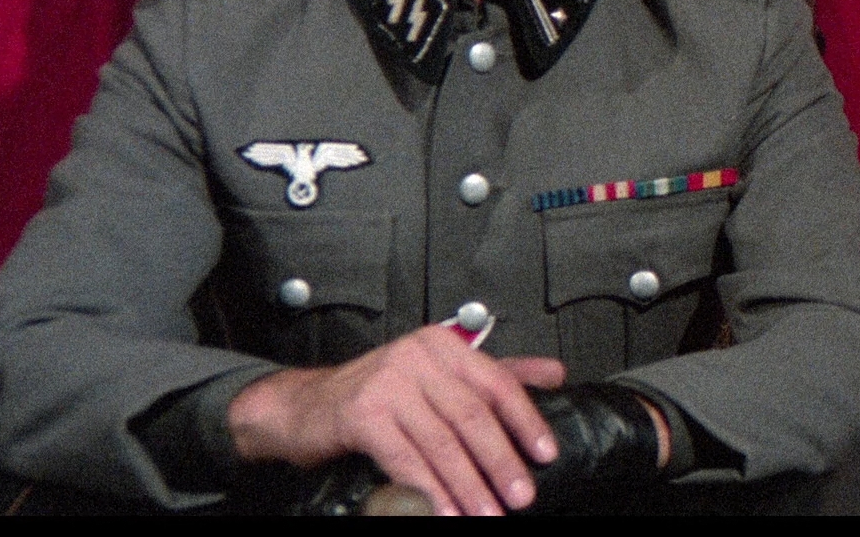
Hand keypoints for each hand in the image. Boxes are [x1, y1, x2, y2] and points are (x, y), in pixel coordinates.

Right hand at [227, 324, 565, 514]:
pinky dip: (429, 491)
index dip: (525, 421)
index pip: (497, 383)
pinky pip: (406, 459)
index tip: (545, 454)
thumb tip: (555, 375)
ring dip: (468, 486)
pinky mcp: (362, 414)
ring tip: (486, 514)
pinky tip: (444, 512)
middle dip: (500, 461)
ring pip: (442, 442)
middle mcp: (417, 357)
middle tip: (520, 496)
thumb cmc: (378, 395)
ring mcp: (388, 383)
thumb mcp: (439, 376)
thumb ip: (496, 376)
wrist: (304, 407)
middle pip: (472, 415)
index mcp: (444, 346)